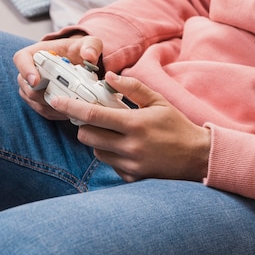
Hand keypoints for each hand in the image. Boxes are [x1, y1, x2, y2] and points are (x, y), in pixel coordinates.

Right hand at [13, 34, 102, 119]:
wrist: (80, 63)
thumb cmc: (79, 51)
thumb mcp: (89, 44)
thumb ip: (91, 46)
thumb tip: (89, 56)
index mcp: (36, 53)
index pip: (21, 59)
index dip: (26, 70)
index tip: (36, 81)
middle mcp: (30, 70)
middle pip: (27, 85)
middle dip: (43, 93)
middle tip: (64, 96)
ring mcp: (32, 87)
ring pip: (34, 100)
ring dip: (51, 104)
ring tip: (70, 104)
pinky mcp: (39, 101)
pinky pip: (42, 110)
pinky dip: (55, 112)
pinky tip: (70, 110)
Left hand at [49, 72, 211, 181]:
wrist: (198, 157)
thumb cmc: (177, 126)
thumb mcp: (158, 101)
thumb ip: (133, 87)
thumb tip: (108, 77)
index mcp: (135, 124)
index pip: (93, 116)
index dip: (71, 107)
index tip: (56, 100)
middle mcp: (130, 147)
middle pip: (87, 136)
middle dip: (84, 125)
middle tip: (93, 118)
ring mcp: (130, 165)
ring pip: (96, 152)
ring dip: (98, 141)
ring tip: (114, 133)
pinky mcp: (132, 177)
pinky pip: (110, 165)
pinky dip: (111, 155)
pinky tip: (125, 148)